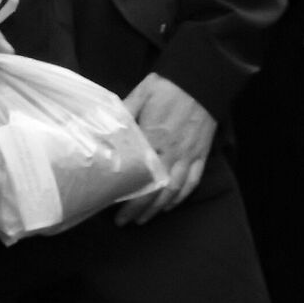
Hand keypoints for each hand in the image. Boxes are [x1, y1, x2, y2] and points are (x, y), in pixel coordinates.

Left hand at [113, 73, 216, 224]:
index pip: (139, 177)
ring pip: (175, 190)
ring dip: (159, 208)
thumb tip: (101, 126)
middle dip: (140, 209)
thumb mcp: (139, 95)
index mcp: (154, 139)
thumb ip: (122, 114)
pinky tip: (170, 205)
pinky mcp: (202, 154)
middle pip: (157, 190)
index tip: (113, 208)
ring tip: (143, 219)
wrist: (201, 80)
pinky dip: (182, 197)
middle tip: (124, 222)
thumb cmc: (168, 86)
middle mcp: (173, 152)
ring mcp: (190, 155)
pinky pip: (193, 181)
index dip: (127, 196)